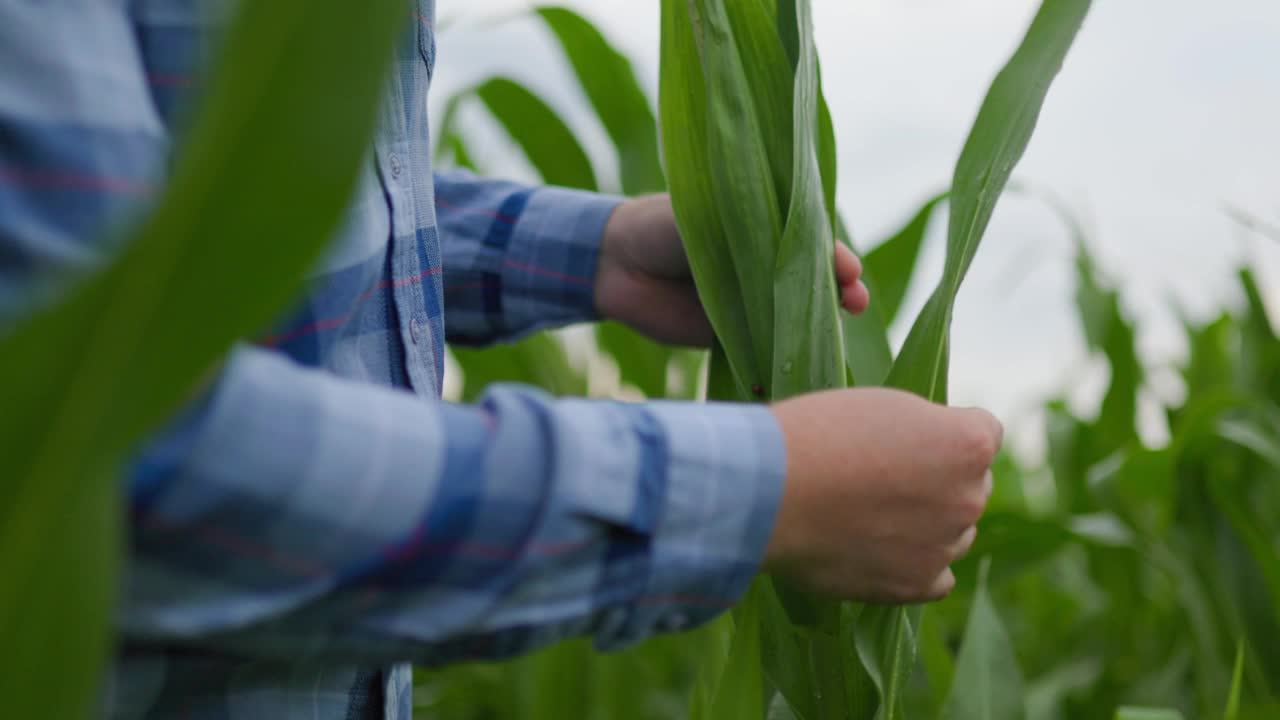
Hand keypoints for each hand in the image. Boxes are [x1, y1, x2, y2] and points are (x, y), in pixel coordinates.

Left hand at [595, 194, 869, 346]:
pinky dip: (784, 356)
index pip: (811, 241)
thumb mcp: (706, 219)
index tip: (849, 269)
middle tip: (857, 302)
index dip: (833, 255)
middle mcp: (763, 265)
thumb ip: (747, 232)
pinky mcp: (731, 335)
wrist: (615, 264)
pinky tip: (804, 364)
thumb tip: (796, 248)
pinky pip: (764, 347)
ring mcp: (751, 302)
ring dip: (820, 326)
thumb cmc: (661, 226)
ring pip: (795, 315)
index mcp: (763, 228)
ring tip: (840, 333)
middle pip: (813, 280)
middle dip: (840, 291)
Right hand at [764, 388, 1001, 602]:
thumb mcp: (884, 406)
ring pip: (953, 532)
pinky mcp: (916, 585)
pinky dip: (916, 565)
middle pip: (971, 484)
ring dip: (926, 523)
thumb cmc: (818, 435)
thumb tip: (935, 457)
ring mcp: (945, 545)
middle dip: (938, 479)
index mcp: (969, 444)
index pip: (983, 432)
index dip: (941, 430)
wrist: (770, 491)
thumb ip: (926, 431)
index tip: (905, 436)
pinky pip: (938, 577)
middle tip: (881, 475)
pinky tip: (881, 549)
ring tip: (868, 513)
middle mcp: (970, 497)